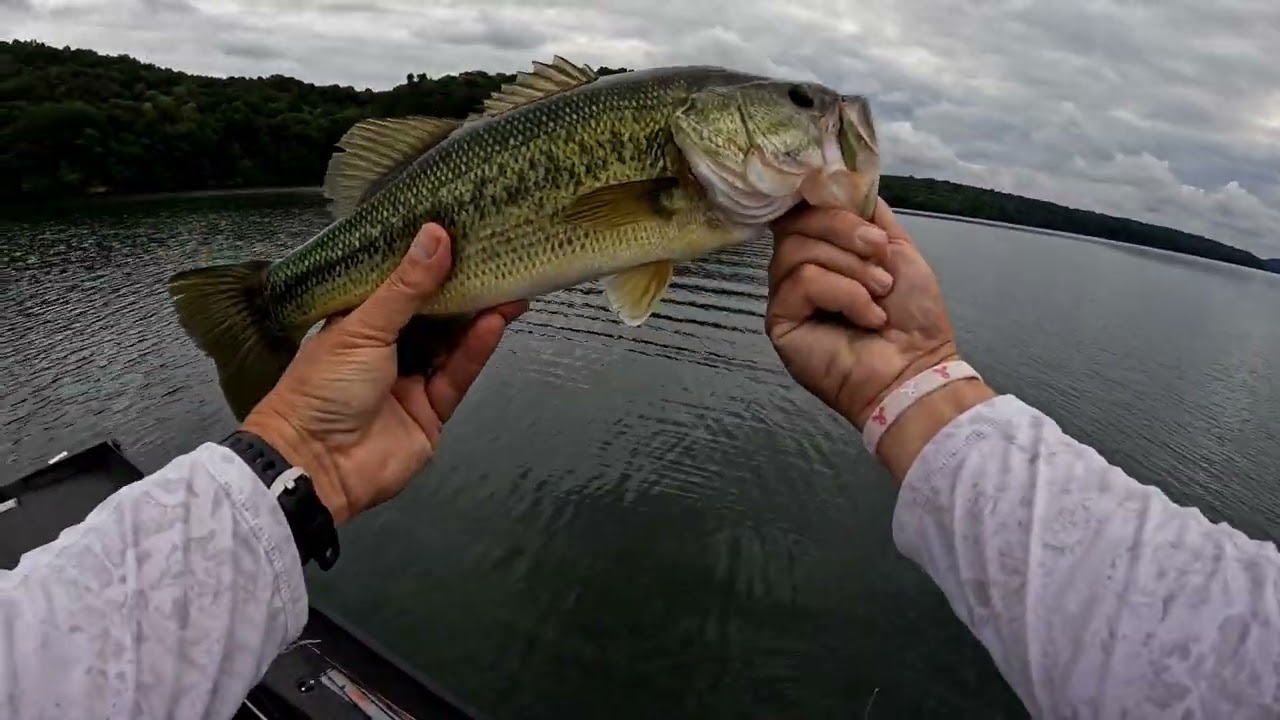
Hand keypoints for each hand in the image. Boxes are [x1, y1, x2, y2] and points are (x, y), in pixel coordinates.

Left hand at [241, 224, 525, 523]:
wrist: (318, 465)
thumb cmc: (324, 387)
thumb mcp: (363, 328)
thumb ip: (406, 286)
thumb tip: (436, 234)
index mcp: (358, 324)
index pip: (400, 286)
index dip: (428, 263)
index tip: (460, 235)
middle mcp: (386, 350)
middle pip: (433, 315)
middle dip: (464, 290)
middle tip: (497, 261)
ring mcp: (410, 381)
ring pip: (452, 344)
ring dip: (477, 318)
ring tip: (508, 287)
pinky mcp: (432, 412)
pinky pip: (458, 376)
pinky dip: (475, 350)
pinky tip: (494, 323)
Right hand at [766, 198, 972, 432]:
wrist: (916, 365)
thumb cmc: (912, 314)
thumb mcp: (896, 248)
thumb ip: (866, 213)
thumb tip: (837, 178)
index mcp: (823, 249)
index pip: (802, 208)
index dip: (822, 199)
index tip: (853, 205)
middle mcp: (797, 269)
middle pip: (798, 222)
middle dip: (846, 232)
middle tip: (882, 259)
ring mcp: (786, 296)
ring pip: (799, 250)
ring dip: (851, 268)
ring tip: (879, 294)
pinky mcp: (779, 321)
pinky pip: (802, 282)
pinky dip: (843, 293)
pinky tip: (867, 317)